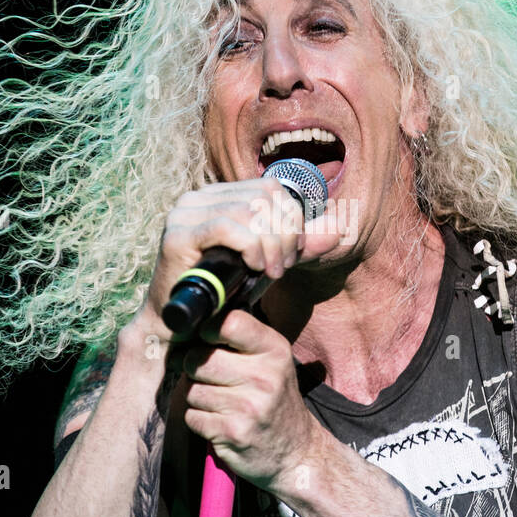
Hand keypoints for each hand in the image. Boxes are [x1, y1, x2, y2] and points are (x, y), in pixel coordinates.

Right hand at [132, 178, 344, 345]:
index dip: (291, 218)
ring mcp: (184, 214)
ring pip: (248, 211)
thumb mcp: (268, 263)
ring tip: (271, 272)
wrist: (181, 329)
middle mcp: (197, 198)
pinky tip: (255, 268)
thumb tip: (340, 227)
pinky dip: (251, 246)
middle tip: (283, 267)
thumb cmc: (223, 295)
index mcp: (216, 196)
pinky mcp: (177, 236)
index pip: (269, 187)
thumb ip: (300, 245)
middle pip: (262, 197)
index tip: (291, 254)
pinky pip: (226, 227)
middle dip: (284, 233)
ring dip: (271, 244)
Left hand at [172, 306, 323, 495]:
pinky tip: (219, 422)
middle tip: (209, 377)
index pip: (230, 323)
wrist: (296, 453)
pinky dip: (199, 420)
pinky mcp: (233, 432)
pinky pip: (192, 416)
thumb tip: (190, 323)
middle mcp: (264, 376)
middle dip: (194, 367)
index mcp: (274, 351)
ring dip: (197, 397)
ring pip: (191, 389)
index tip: (205, 339)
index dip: (207, 329)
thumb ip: (240, 340)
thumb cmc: (275, 401)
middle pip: (199, 358)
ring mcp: (249, 406)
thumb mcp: (272, 363)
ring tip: (220, 403)